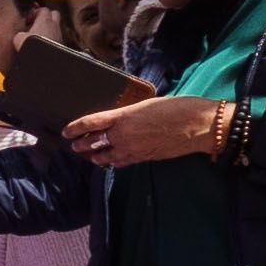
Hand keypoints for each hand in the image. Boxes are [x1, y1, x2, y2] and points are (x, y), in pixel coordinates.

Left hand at [63, 95, 227, 167]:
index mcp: (124, 117)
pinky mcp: (144, 158)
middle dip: (81, 144)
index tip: (65, 131)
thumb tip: (119, 117)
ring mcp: (133, 149)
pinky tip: (109, 161)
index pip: (91, 123)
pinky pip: (122, 162)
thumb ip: (129, 112)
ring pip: (106, 156)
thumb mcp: (148, 104)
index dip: (76, 128)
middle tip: (73, 145)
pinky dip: (112, 161)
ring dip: (94, 156)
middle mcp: (124, 135)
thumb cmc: (178, 108)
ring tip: (87, 155)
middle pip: (94, 142)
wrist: (199, 126)